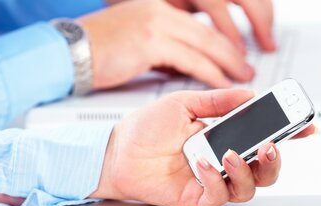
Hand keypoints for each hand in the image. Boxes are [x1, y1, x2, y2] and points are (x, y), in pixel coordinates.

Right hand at [79, 0, 254, 88]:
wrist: (72, 52)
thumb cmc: (104, 49)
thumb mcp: (142, 39)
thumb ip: (169, 43)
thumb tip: (193, 59)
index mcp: (163, 5)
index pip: (205, 15)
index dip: (228, 31)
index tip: (242, 47)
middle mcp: (163, 8)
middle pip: (212, 26)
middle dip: (235, 47)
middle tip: (248, 65)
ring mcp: (157, 22)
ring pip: (206, 42)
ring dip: (229, 61)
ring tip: (243, 75)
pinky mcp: (151, 42)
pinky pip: (191, 59)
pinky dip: (210, 73)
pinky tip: (222, 82)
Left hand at [90, 89, 314, 205]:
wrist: (118, 152)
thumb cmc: (147, 128)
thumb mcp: (184, 104)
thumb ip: (218, 101)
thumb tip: (249, 95)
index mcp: (226, 137)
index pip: (265, 137)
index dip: (289, 134)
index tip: (306, 125)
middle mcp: (225, 161)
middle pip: (267, 171)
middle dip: (275, 161)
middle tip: (271, 146)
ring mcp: (214, 181)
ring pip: (249, 187)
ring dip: (245, 171)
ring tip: (230, 154)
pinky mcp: (199, 197)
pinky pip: (219, 194)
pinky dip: (215, 179)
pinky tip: (202, 164)